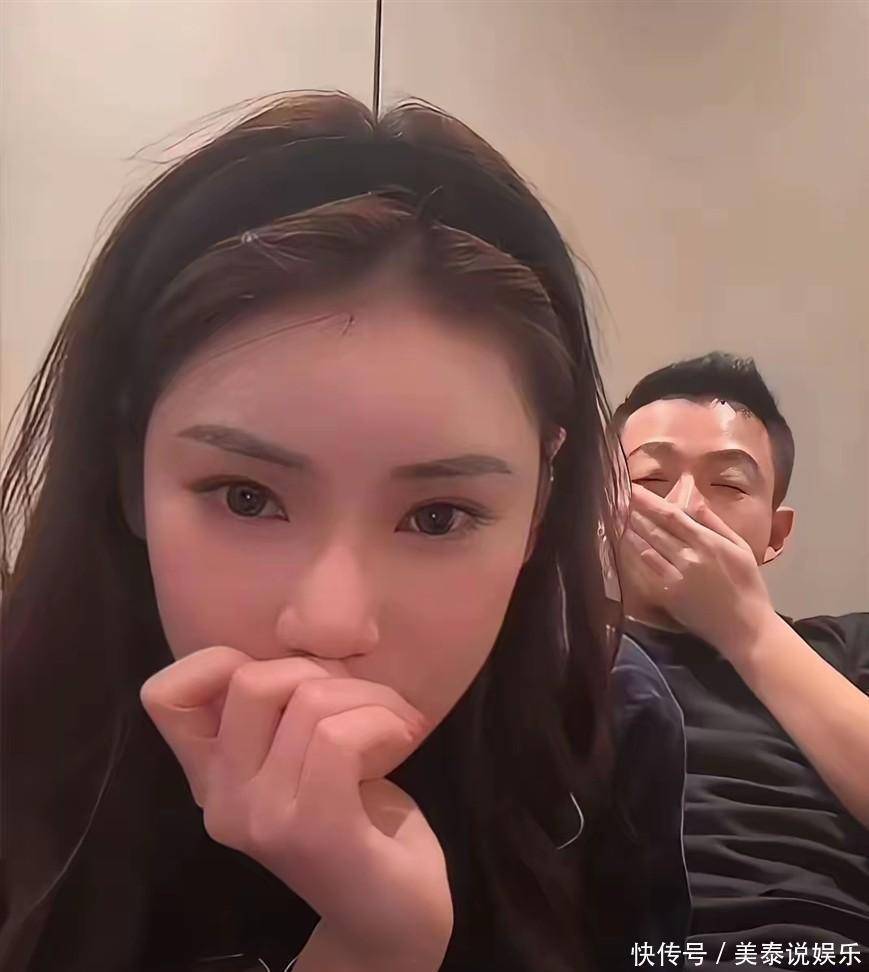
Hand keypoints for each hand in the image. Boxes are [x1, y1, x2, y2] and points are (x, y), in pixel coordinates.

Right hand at [140, 648, 453, 964]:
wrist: (393, 918)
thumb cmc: (359, 821)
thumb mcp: (306, 757)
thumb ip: (281, 712)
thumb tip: (302, 640)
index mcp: (214, 778)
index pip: (164, 696)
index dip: (218, 660)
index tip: (288, 679)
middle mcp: (222, 801)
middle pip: (250, 679)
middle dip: (322, 670)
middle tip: (367, 700)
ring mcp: (262, 819)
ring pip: (308, 701)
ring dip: (371, 696)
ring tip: (397, 721)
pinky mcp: (312, 830)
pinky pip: (338, 736)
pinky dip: (383, 720)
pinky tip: (401, 736)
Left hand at [620, 484, 775, 659]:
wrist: (745, 628)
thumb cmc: (748, 585)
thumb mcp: (740, 548)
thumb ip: (715, 523)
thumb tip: (695, 499)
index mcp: (708, 542)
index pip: (671, 515)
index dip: (648, 501)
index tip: (632, 488)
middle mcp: (689, 556)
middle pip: (654, 529)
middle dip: (634, 511)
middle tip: (617, 496)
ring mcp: (676, 576)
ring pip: (647, 546)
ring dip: (631, 529)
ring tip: (616, 514)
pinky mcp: (668, 593)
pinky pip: (649, 568)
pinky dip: (638, 553)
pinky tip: (627, 542)